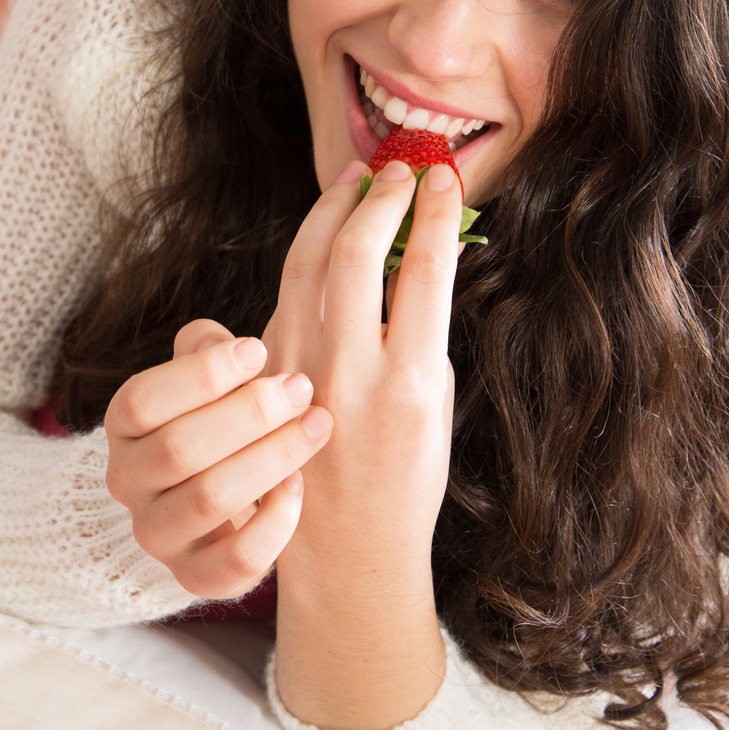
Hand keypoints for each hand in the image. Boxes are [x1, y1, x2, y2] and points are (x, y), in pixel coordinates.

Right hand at [103, 319, 333, 597]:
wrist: (215, 503)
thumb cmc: (217, 422)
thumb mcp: (206, 380)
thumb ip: (206, 351)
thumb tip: (216, 341)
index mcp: (123, 429)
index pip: (142, 402)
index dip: (201, 375)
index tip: (258, 349)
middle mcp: (128, 484)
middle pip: (178, 449)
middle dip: (249, 413)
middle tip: (302, 388)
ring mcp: (158, 535)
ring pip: (209, 499)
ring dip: (271, 457)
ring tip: (315, 425)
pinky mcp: (196, 577)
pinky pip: (236, 561)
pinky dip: (275, 523)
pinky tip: (299, 487)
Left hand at [265, 158, 462, 551]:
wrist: (347, 549)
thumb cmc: (405, 478)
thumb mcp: (435, 407)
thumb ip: (420, 333)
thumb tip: (415, 257)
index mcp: (411, 382)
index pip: (424, 269)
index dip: (434, 213)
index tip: (444, 180)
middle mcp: (350, 373)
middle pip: (354, 255)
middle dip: (379, 200)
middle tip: (398, 171)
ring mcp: (300, 373)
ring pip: (305, 265)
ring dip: (330, 212)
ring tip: (354, 182)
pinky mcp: (266, 377)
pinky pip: (283, 298)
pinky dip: (306, 256)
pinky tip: (322, 234)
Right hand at [266, 158, 464, 729]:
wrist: (347, 563)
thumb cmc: (321, 484)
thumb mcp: (288, 406)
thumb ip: (308, 343)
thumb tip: (345, 283)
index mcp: (277, 358)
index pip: (299, 263)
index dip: (326, 212)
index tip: (352, 180)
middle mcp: (310, 359)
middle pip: (332, 252)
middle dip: (367, 199)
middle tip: (396, 167)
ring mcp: (362, 375)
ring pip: (378, 263)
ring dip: (408, 209)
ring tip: (433, 178)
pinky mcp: (414, 393)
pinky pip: (424, 296)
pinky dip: (438, 243)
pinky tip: (451, 220)